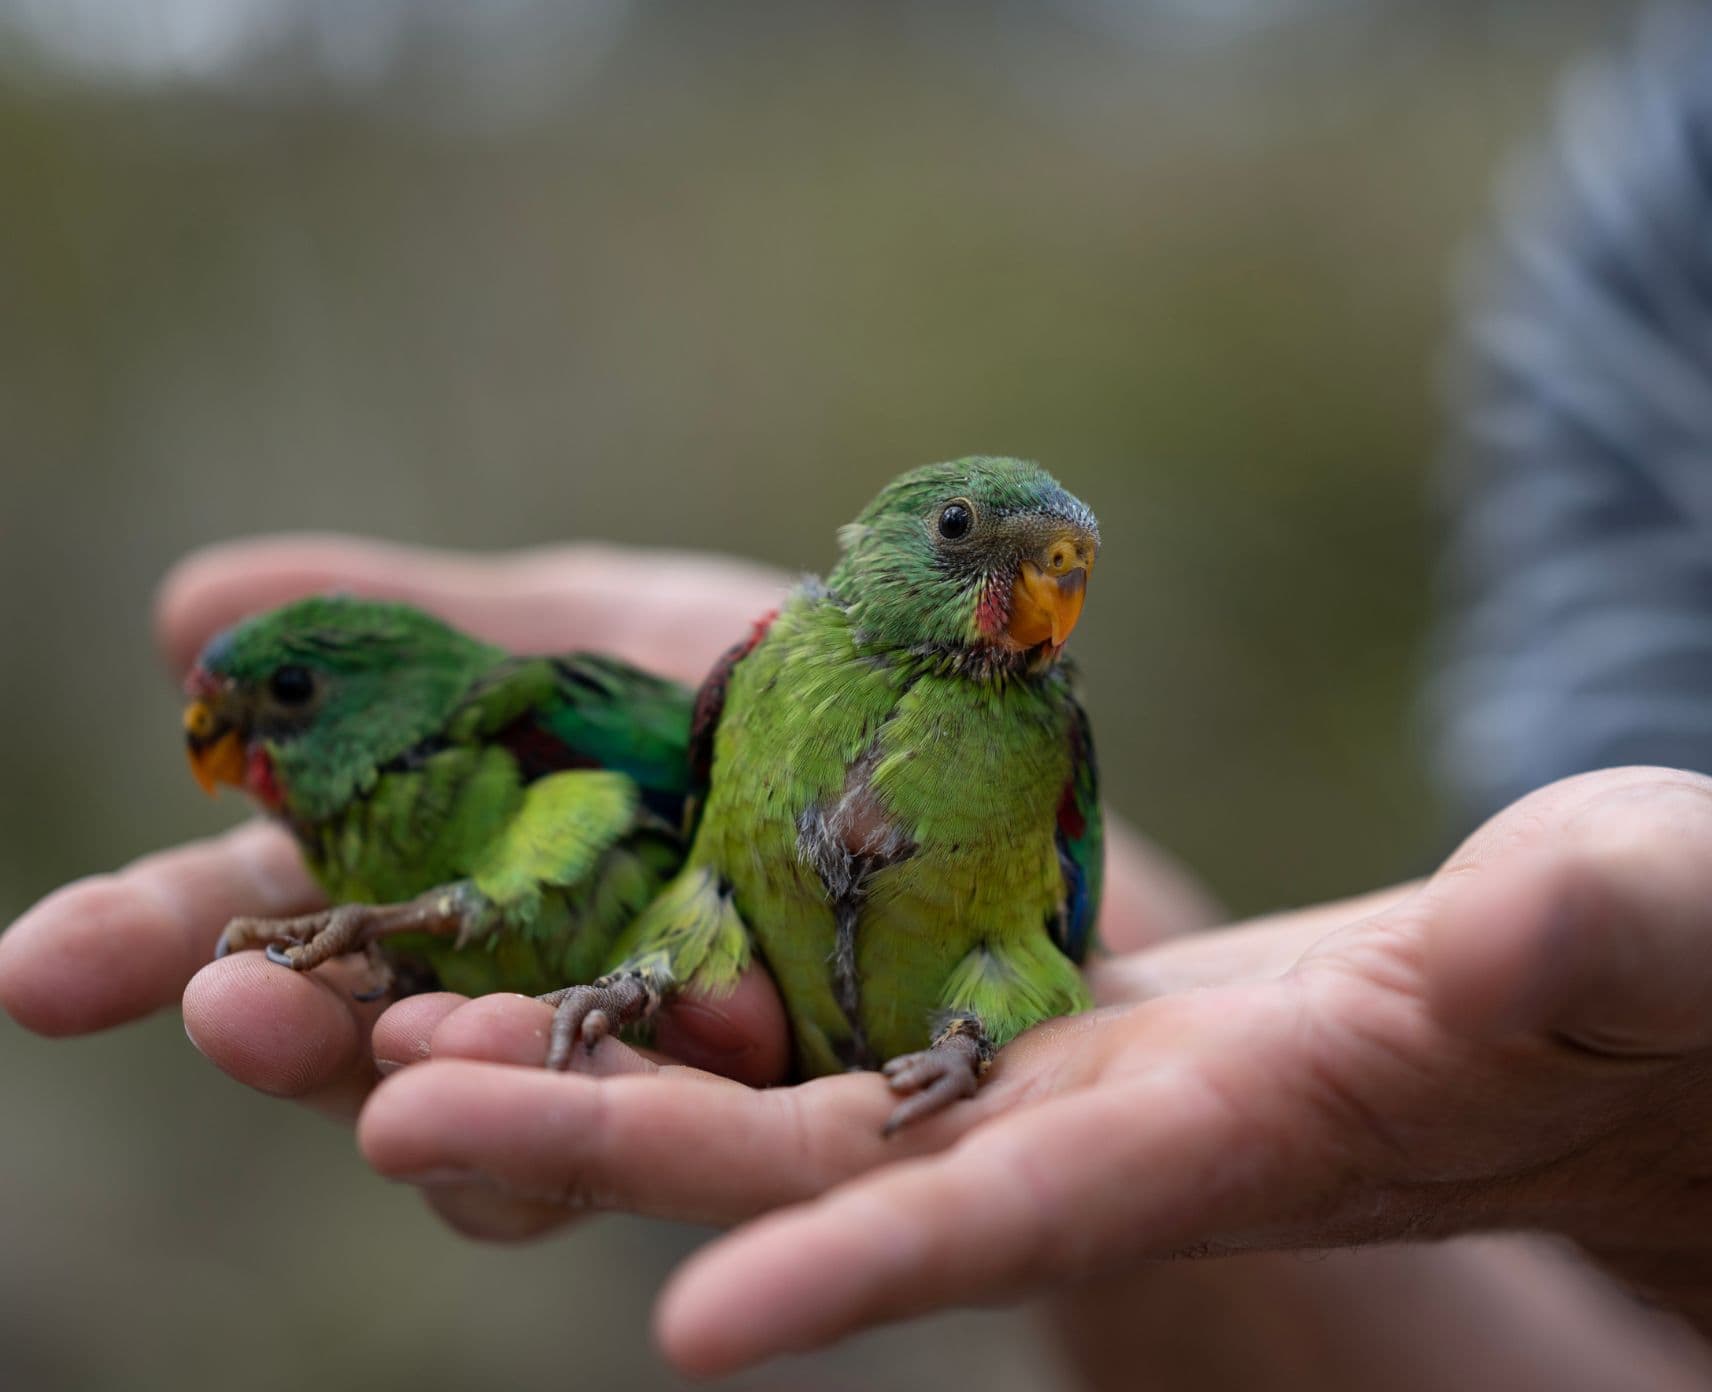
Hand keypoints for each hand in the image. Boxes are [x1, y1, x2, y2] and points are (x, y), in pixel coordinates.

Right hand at [0, 532, 1214, 1235]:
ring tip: (409, 1074)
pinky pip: (716, 1137)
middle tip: (221, 1005)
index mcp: (473, 869)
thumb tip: (187, 607)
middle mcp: (543, 986)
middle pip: (385, 1040)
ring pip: (532, 1121)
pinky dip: (665, 1120)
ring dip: (467, 1099)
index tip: (39, 974)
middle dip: (295, 1036)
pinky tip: (646, 1085)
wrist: (985, 750)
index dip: (169, 942)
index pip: (292, 918)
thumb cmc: (777, 683)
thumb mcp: (598, 628)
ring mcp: (661, 1060)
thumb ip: (422, 632)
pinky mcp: (793, 1108)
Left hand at [357, 766, 1711, 1376]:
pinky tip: (537, 935)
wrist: (1550, 1014)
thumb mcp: (1640, 956)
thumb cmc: (1646, 997)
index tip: (692, 1332)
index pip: (1037, 1215)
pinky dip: (673, 973)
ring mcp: (1022, 1059)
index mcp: (1231, 1134)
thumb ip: (1606, 948)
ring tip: (377, 1026)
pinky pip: (809, 985)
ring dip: (586, 1056)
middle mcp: (1079, 1119)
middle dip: (616, 1149)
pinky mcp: (999, 992)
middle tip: (390, 1105)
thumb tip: (1568, 922)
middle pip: (820, 1154)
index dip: (882, 1267)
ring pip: (769, 1072)